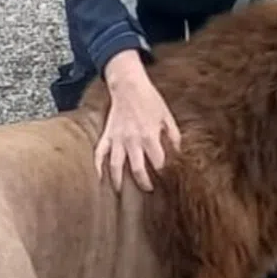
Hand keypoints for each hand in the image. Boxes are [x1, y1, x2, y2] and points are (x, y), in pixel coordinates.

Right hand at [96, 50, 181, 191]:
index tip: (166, 178)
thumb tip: (179, 152)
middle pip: (137, 169)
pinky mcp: (107, 135)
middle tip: (148, 190)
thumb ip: (173, 135)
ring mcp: (117, 139)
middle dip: (143, 182)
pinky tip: (99, 178)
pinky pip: (99, 153)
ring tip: (120, 191)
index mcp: (149, 136)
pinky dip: (97, 166)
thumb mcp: (167, 116)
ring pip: (116, 165)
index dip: (163, 172)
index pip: (158, 161)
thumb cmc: (150, 99)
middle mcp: (132, 140)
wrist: (129, 86)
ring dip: (118, 180)